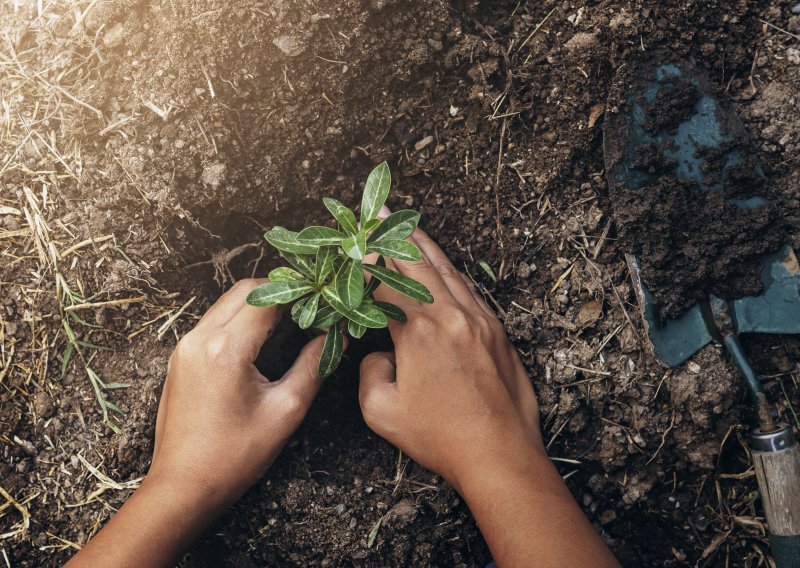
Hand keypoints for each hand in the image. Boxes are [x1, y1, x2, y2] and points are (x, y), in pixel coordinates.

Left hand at [150, 278, 328, 504]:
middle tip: (308, 306)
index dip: (299, 294)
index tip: (322, 300)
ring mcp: (184, 347)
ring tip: (289, 319)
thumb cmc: (235, 456)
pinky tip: (260, 337)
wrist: (183, 487)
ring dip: (257, 304)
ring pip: (226, 304)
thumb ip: (313, 367)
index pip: (267, 298)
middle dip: (279, 291)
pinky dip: (238, 319)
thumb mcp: (285, 410)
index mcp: (226, 349)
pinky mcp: (179, 359)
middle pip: (243, 290)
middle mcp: (199, 339)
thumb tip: (334, 339)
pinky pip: (212, 322)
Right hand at [358, 219, 618, 567]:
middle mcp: (452, 316)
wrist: (500, 454)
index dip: (367, 262)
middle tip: (379, 211)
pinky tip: (443, 267)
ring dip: (425, 246)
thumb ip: (369, 373)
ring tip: (408, 225)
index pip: (386, 283)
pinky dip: (451, 272)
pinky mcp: (498, 332)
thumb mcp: (382, 412)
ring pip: (448, 270)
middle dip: (395, 235)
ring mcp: (480, 321)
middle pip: (419, 263)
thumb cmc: (441, 437)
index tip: (355, 244)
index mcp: (420, 332)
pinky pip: (470, 290)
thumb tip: (379, 354)